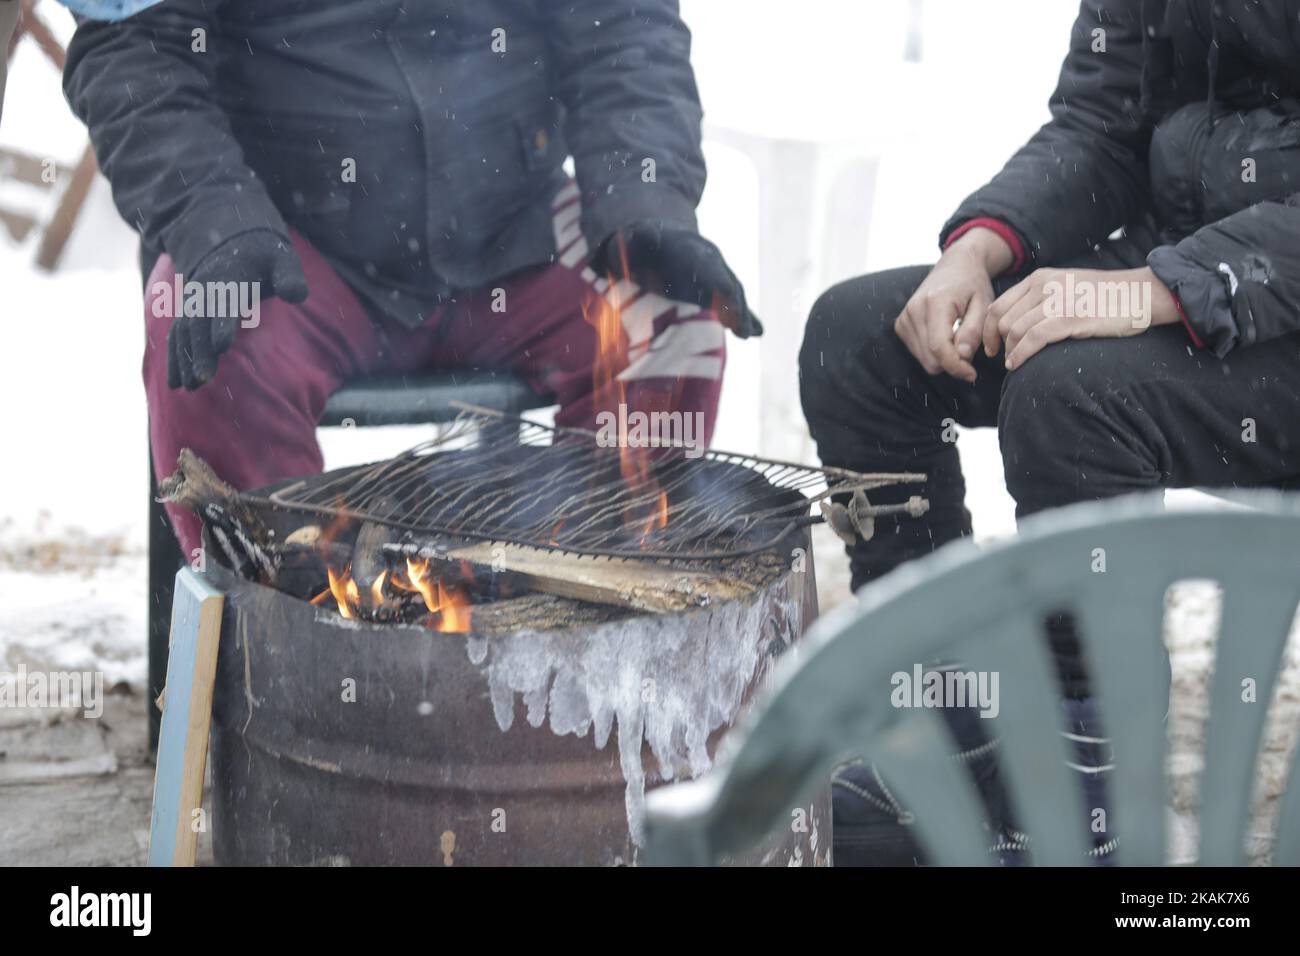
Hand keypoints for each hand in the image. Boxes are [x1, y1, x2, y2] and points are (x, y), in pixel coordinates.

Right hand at [167, 230, 308, 389]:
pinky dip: (174, 358)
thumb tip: (297, 295)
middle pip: (198, 322)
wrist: (232, 238)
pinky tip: (176, 383)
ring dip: (184, 359)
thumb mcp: (281, 258)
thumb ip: (289, 276)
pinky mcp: (189, 312)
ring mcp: (193, 301)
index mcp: (228, 276)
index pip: (222, 301)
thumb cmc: (265, 255)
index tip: (222, 345)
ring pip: (184, 332)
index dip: (221, 322)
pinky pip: (177, 336)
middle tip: (203, 379)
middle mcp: (204, 289)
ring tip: (188, 388)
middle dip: (199, 350)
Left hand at [596, 222, 762, 337]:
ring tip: (749, 334)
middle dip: (735, 306)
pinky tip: (756, 334)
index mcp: (690, 250)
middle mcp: (708, 261)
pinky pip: (731, 304)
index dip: (719, 286)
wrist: (652, 240)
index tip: (728, 305)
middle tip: (742, 330)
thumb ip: (639, 240)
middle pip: (727, 284)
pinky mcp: (712, 291)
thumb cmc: (638, 243)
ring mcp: (713, 275)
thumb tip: (645, 235)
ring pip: (733, 295)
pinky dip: (743, 318)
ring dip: (742, 315)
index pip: (710, 269)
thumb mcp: (633, 239)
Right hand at [894, 227, 1014, 382]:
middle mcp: (913, 310)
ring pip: (924, 360)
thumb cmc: (973, 285)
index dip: (956, 367)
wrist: (955, 266)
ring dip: (944, 357)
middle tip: (970, 351)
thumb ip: (974, 331)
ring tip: (958, 338)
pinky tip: (945, 335)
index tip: (972, 374)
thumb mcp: (984, 305)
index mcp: (935, 303)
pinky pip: (918, 353)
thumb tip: (962, 356)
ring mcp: (904, 318)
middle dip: (952, 362)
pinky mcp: (901, 324)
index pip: (939, 348)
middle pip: (930, 359)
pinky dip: (934, 352)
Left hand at [991, 267, 1180, 370]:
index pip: (998, 306)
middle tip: (1002, 358)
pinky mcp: (1070, 317)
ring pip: (1014, 331)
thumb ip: (1040, 300)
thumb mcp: (1065, 288)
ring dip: (1009, 352)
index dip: (988, 330)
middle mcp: (1044, 286)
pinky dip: (1020, 355)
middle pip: (1002, 320)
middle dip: (997, 343)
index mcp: (1040, 278)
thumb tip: (1014, 324)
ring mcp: (1057, 301)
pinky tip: (1017, 365)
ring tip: (1012, 364)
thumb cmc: (1104, 297)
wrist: (1141, 294)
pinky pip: (1033, 339)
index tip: (991, 346)